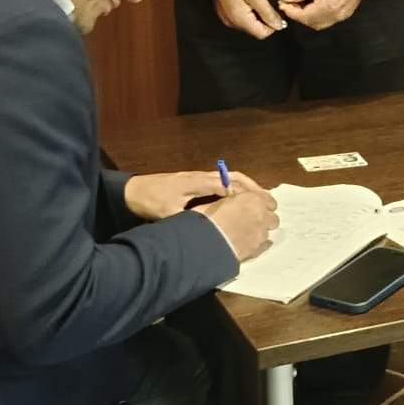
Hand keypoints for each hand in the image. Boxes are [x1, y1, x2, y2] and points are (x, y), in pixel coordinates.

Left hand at [123, 169, 264, 220]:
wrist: (132, 191)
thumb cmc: (150, 201)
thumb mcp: (168, 213)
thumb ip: (189, 219)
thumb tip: (207, 227)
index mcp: (197, 182)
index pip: (228, 186)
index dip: (246, 194)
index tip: (262, 205)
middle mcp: (202, 177)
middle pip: (234, 178)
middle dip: (254, 189)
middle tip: (271, 202)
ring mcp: (199, 177)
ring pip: (230, 178)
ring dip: (248, 187)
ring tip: (264, 199)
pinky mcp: (196, 181)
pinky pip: (222, 181)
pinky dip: (237, 187)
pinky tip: (244, 198)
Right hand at [205, 183, 278, 261]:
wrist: (207, 244)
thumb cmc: (207, 220)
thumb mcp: (215, 203)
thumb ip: (229, 202)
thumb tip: (230, 204)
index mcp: (252, 199)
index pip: (268, 200)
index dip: (261, 204)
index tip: (254, 206)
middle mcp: (261, 215)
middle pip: (272, 217)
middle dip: (264, 218)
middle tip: (251, 220)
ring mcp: (261, 233)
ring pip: (267, 232)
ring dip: (260, 231)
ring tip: (246, 233)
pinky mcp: (257, 249)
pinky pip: (264, 245)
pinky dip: (260, 244)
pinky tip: (251, 243)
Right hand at [215, 0, 285, 38]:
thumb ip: (268, 13)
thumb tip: (278, 25)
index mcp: (241, 20)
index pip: (262, 34)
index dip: (272, 26)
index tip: (276, 15)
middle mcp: (233, 23)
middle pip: (255, 30)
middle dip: (264, 20)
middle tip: (267, 5)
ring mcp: (228, 20)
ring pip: (249, 25)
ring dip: (257, 16)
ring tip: (257, 2)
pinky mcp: (226, 14)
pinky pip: (241, 19)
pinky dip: (248, 13)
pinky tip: (248, 2)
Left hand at [280, 0, 369, 29]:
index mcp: (328, 7)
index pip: (304, 16)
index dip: (290, 12)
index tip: (281, 2)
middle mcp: (335, 16)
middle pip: (310, 23)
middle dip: (297, 15)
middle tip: (287, 3)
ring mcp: (341, 17)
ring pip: (318, 24)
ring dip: (305, 18)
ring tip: (297, 5)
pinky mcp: (345, 15)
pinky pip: (326, 22)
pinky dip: (315, 17)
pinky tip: (310, 7)